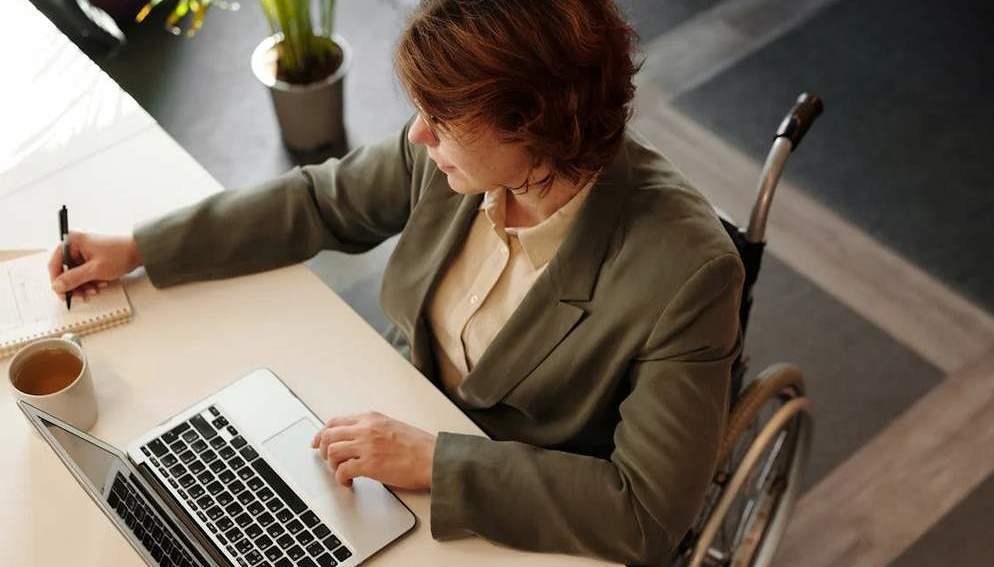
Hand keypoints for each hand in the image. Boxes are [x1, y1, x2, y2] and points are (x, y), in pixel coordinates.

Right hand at [48, 232, 141, 299]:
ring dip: (84, 285)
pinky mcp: (92, 258)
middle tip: (82, 296)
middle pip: (65, 271)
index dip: (57, 281)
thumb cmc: (120, 254)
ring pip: (76, 274)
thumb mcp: (95, 270)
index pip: (55, 264)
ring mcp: (84, 252)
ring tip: (95, 290)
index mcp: (72, 241)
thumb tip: (56, 286)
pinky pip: (85, 273)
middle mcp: (76, 245)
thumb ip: (74, 278)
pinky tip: (101, 285)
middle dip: (75, 285)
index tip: (62, 294)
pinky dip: (91, 281)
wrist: (141, 252)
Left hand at [311, 411, 435, 489]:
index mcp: (372, 418)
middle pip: (329, 435)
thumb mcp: (393, 427)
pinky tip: (348, 482)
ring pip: (332, 452)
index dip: (322, 433)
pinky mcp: (369, 464)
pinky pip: (342, 471)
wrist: (433, 458)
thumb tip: (357, 440)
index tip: (318, 442)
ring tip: (341, 473)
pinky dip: (340, 478)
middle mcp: (366, 429)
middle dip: (323, 450)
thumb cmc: (420, 447)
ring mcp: (366, 446)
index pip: (336, 421)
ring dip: (332, 465)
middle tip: (326, 460)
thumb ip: (374, 429)